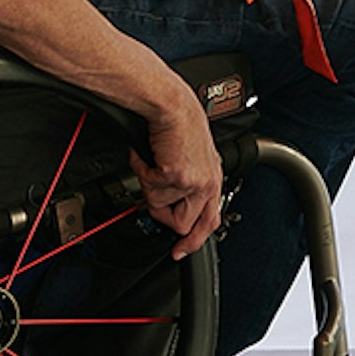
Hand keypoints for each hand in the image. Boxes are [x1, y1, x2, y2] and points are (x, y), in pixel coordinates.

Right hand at [133, 100, 223, 256]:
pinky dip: (142, 171)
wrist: (171, 104)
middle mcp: (208, 184)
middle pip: (183, 225)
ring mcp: (194, 183)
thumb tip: (168, 202)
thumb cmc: (179, 122)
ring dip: (149, 186)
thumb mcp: (193, 156)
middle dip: (162, 213)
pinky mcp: (177, 177)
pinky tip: (148, 155)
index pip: (209, 222)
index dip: (193, 241)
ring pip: (161, 207)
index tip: (179, 251)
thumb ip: (188, 182)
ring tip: (152, 162)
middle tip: (152, 193)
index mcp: (213, 179)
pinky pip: (150, 189)